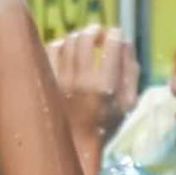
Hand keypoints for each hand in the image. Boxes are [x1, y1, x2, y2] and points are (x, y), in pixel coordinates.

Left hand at [48, 26, 139, 143]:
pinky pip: (50, 51)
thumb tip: (125, 43)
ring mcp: (59, 80)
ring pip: (67, 42)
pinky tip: (66, 49)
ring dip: (78, 36)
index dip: (115, 34)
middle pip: (86, 38)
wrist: (74, 143)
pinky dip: (60, 44)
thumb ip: (130, 71)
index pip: (111, 44)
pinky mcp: (45, 81)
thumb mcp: (128, 101)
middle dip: (96, 31)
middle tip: (99, 33)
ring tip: (84, 40)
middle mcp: (80, 80)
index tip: (115, 36)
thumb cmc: (106, 123)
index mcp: (104, 85)